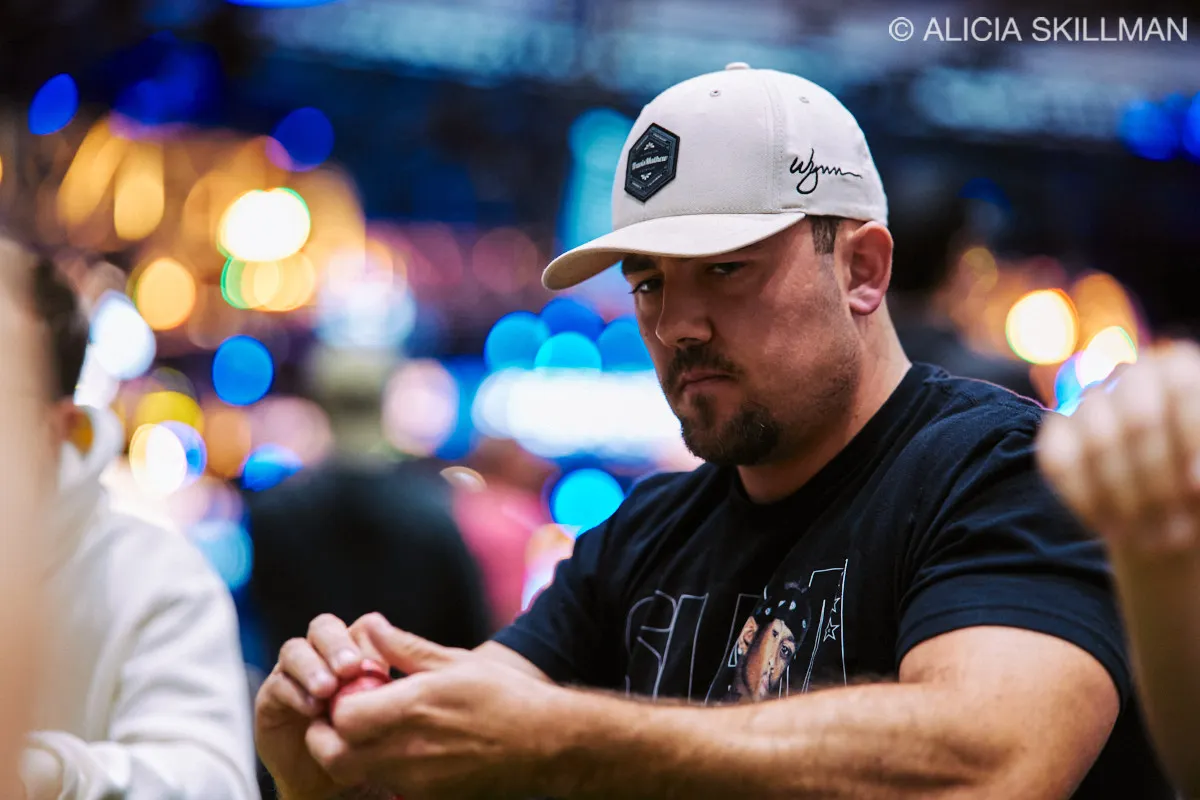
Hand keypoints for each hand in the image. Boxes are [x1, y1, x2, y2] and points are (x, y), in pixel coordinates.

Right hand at [255, 613, 411, 799]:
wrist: (332, 778)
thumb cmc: (365, 740)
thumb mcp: (386, 711)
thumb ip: (394, 684)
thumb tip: (410, 659)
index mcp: (355, 650)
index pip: (360, 627)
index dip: (368, 636)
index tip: (378, 661)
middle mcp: (322, 654)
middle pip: (323, 628)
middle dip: (336, 644)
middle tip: (350, 667)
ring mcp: (294, 672)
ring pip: (295, 650)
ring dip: (312, 666)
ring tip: (328, 689)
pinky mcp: (272, 694)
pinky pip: (278, 684)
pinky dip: (295, 693)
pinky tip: (313, 709)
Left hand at [306, 615, 563, 799]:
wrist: (545, 743)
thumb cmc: (503, 695)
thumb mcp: (453, 661)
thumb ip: (404, 648)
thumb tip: (370, 627)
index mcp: (411, 708)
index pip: (342, 717)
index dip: (333, 705)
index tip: (342, 692)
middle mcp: (407, 750)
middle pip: (335, 757)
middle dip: (326, 739)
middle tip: (339, 719)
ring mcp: (416, 781)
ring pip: (358, 775)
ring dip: (352, 755)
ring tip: (373, 731)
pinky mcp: (428, 798)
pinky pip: (387, 786)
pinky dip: (381, 770)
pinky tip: (403, 749)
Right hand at [1037, 340, 1199, 556]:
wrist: (1172, 510)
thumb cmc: (1199, 482)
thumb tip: (1194, 479)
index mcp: (1179, 371)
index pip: (1179, 386)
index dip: (1189, 438)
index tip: (1197, 489)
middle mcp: (1131, 377)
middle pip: (1140, 421)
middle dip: (1158, 483)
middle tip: (1175, 529)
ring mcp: (1090, 404)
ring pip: (1099, 443)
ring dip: (1126, 500)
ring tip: (1149, 534)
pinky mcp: (1056, 434)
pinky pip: (1059, 462)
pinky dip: (1085, 500)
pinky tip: (1109, 526)